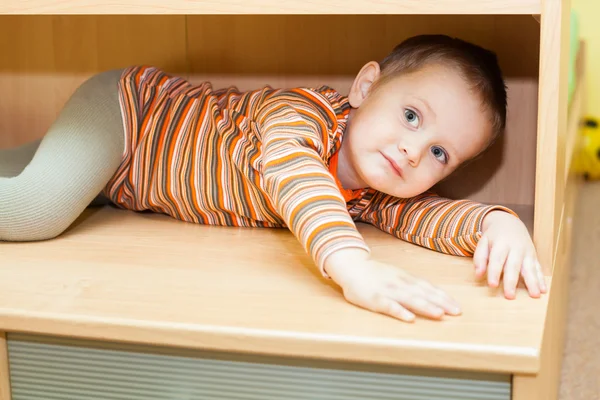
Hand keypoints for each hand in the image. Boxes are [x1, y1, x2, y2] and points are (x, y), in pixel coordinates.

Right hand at [324, 248, 461, 321]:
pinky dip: (399, 312)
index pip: (428, 287)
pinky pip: (388, 306)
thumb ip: (412, 284)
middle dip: (441, 303)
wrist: (351, 267)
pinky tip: (409, 318)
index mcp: (406, 279)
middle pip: (423, 294)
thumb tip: (432, 293)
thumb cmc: (375, 274)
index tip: (457, 306)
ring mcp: (387, 291)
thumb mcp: (396, 275)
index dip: (443, 297)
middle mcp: (400, 284)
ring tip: (439, 315)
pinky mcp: (374, 299)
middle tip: (456, 312)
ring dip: (425, 306)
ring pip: (409, 299)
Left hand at [474, 211, 546, 298]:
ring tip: (534, 295)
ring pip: (530, 268)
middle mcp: (516, 248)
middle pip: (514, 266)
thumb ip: (480, 258)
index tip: (492, 285)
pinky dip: (541, 279)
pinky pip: (538, 268)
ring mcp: (527, 252)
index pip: (497, 259)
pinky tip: (543, 290)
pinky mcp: (534, 256)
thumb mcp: (483, 242)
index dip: (494, 272)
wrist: (510, 222)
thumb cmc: (494, 236)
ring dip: (532, 282)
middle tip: (510, 296)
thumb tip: (478, 275)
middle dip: (512, 281)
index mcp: (501, 244)